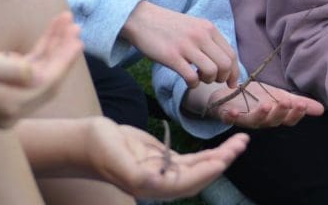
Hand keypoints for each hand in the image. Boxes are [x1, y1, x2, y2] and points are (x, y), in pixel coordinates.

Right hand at [0, 12, 81, 126]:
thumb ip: (13, 70)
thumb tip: (37, 72)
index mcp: (10, 108)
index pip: (48, 83)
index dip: (65, 59)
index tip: (77, 38)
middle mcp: (10, 111)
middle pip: (46, 77)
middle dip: (61, 50)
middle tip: (73, 24)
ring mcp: (3, 103)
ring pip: (36, 73)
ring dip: (50, 48)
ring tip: (64, 22)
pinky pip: (22, 73)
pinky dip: (34, 54)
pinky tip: (45, 36)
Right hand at [85, 117, 248, 199]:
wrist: (87, 141)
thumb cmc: (99, 147)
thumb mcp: (117, 157)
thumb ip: (136, 174)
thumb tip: (154, 184)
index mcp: (151, 186)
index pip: (186, 182)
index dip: (206, 171)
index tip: (222, 159)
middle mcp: (161, 183)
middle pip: (199, 176)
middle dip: (221, 162)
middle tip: (240, 144)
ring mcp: (164, 173)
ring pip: (199, 168)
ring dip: (220, 156)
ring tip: (239, 142)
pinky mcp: (164, 161)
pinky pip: (192, 161)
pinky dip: (208, 155)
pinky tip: (222, 149)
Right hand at [122, 1, 238, 87]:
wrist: (141, 19)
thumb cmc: (168, 26)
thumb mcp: (194, 26)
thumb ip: (208, 40)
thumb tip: (224, 62)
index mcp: (208, 28)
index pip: (231, 54)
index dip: (234, 72)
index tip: (231, 83)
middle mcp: (201, 35)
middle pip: (225, 64)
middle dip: (223, 78)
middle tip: (212, 80)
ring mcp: (186, 45)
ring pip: (212, 71)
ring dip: (207, 81)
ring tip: (198, 77)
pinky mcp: (172, 56)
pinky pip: (192, 77)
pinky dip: (193, 84)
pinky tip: (187, 80)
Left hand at [184, 81, 324, 127]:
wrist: (229, 96)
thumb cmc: (256, 98)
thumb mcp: (279, 97)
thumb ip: (298, 102)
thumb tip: (322, 110)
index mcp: (275, 116)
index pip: (289, 119)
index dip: (296, 113)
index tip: (302, 104)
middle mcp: (262, 121)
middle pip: (273, 121)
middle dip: (281, 112)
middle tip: (287, 102)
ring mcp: (245, 120)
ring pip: (255, 121)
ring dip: (261, 114)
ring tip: (267, 105)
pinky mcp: (228, 116)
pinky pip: (230, 119)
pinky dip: (231, 116)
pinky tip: (232, 111)